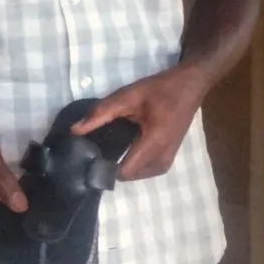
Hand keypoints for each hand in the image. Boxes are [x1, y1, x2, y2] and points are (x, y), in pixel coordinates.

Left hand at [73, 66, 209, 180]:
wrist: (190, 88)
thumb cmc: (160, 90)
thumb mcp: (128, 96)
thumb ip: (100, 114)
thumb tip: (74, 131)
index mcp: (154, 144)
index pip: (123, 172)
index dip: (103, 165)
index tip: (88, 154)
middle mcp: (161, 160)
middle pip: (126, 176)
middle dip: (109, 165)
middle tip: (96, 147)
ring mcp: (166, 163)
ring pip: (134, 175)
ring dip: (121, 165)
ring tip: (109, 145)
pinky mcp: (166, 162)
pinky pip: (142, 171)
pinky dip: (131, 163)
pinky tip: (123, 146)